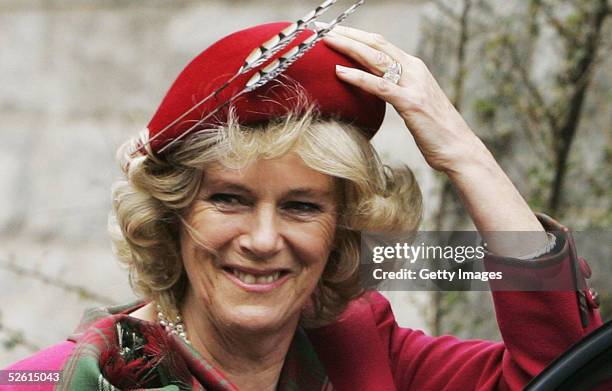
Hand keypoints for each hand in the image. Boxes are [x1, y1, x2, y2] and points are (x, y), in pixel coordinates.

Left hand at [322, 24, 546, 246]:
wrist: (459, 149)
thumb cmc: (436, 131)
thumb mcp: (414, 103)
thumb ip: (397, 91)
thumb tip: (376, 89)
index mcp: (415, 68)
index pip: (381, 44)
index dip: (356, 36)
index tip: (334, 32)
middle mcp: (415, 70)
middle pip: (376, 44)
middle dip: (348, 35)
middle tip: (323, 30)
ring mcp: (413, 85)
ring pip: (375, 58)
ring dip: (348, 47)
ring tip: (326, 42)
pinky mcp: (411, 103)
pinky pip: (379, 86)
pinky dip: (358, 77)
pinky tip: (339, 71)